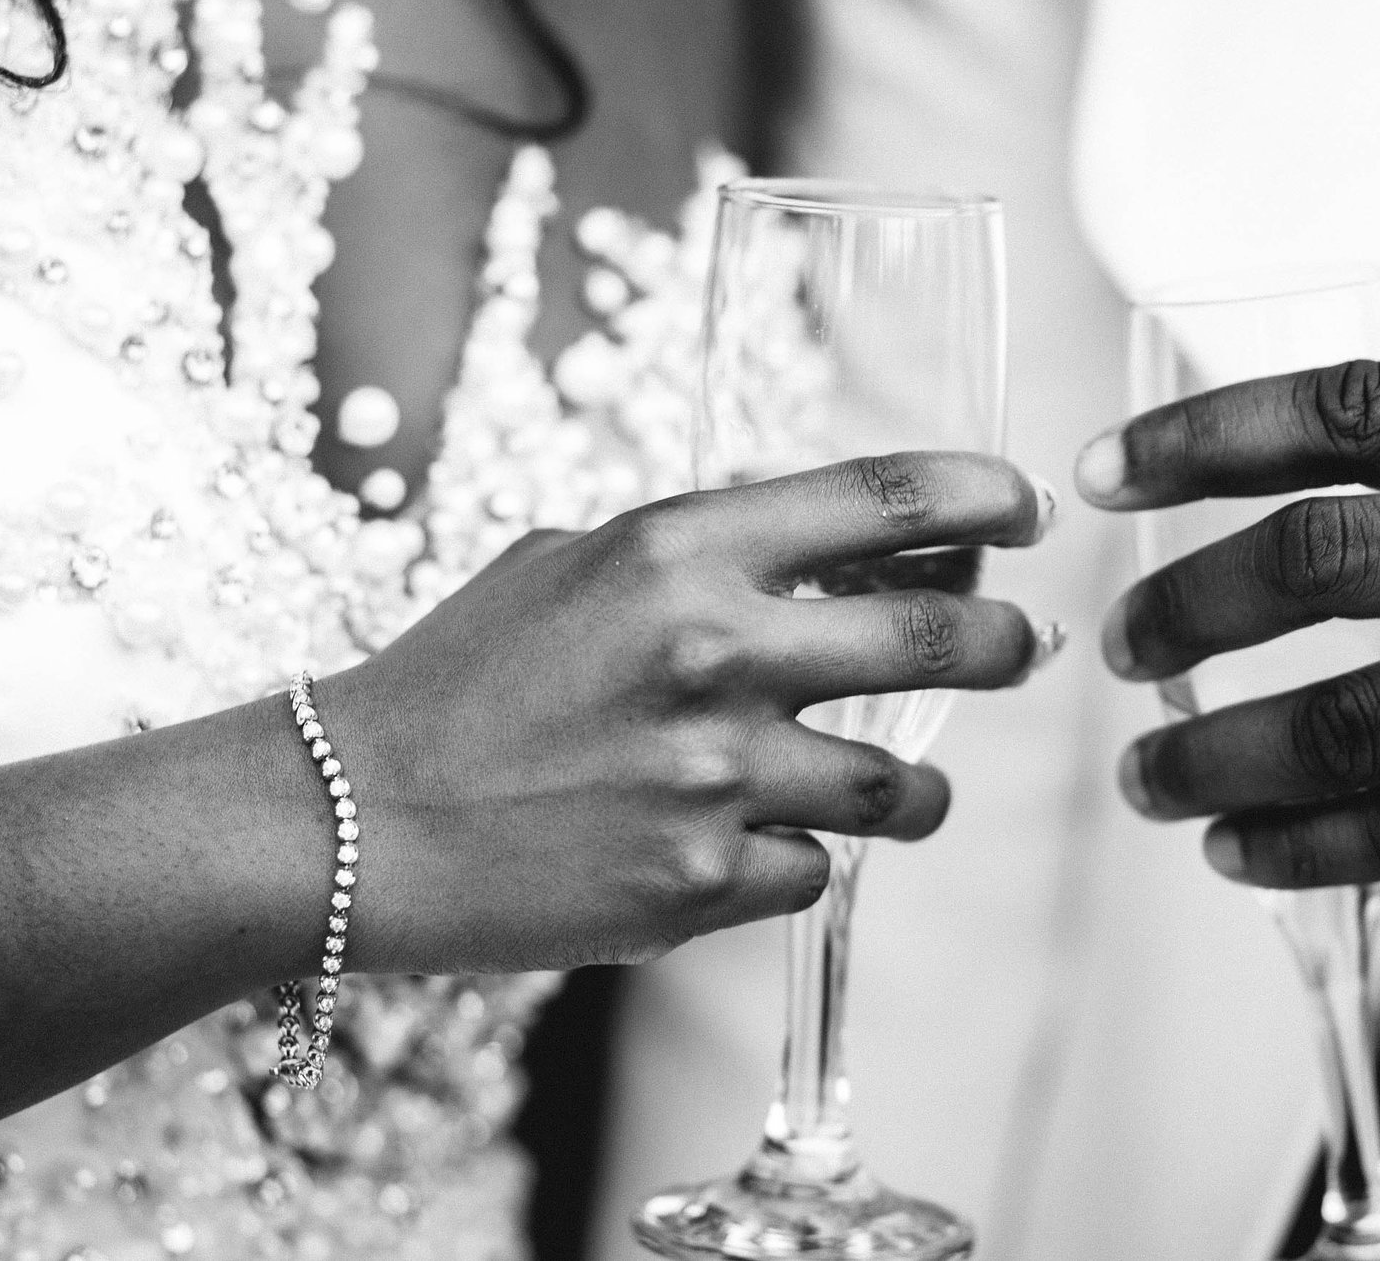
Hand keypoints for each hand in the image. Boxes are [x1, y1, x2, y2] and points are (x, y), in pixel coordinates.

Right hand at [325, 452, 1056, 971]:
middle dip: (1008, 646)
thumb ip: (704, 551)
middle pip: (939, 643)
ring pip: (901, 788)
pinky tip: (745, 847)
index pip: (885, 497)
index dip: (985, 495)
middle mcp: (713, 652)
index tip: (1029, 508)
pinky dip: (797, 861)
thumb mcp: (574, 564)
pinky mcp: (696, 884)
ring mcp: (711, 777)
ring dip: (916, 788)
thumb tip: (838, 553)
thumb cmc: (459, 679)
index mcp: (678, 548)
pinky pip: (814, 872)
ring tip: (900, 787)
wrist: (350, 819)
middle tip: (1026, 647)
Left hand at [1088, 362, 1379, 905]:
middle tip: (1121, 643)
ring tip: (1148, 770)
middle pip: (1327, 554)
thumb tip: (1296, 468)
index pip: (1356, 407)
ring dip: (1217, 749)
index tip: (1105, 474)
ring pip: (1351, 715)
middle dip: (1192, 602)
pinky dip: (1299, 844)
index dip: (1207, 435)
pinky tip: (1235, 847)